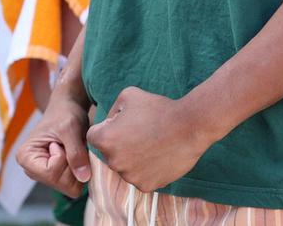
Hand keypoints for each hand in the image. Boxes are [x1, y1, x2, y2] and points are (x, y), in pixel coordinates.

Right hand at [16, 92, 91, 196]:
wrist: (68, 109)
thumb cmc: (65, 114)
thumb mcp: (70, 129)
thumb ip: (75, 152)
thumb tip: (84, 178)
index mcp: (25, 158)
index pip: (50, 173)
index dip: (63, 158)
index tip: (58, 141)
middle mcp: (32, 171)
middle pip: (61, 184)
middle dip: (72, 164)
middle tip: (67, 145)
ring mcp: (45, 177)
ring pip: (70, 187)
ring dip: (78, 167)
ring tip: (70, 149)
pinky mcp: (58, 178)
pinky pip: (76, 186)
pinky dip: (82, 171)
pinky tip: (74, 155)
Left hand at [86, 86, 215, 192]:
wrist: (189, 126)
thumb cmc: (158, 108)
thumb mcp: (127, 96)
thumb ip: (112, 110)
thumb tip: (109, 122)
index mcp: (105, 140)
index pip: (94, 136)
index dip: (106, 127)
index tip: (123, 124)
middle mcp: (114, 161)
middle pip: (109, 153)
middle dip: (119, 143)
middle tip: (140, 132)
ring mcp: (130, 176)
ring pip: (124, 167)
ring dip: (132, 158)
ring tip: (151, 143)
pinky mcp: (146, 186)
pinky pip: (139, 177)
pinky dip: (146, 169)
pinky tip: (158, 155)